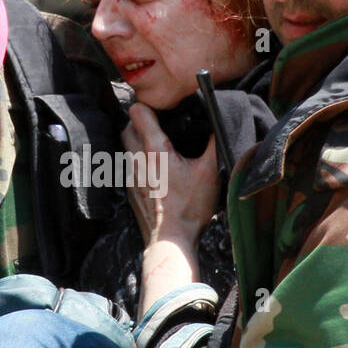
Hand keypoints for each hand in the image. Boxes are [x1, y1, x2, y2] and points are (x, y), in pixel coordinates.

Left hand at [121, 102, 220, 247]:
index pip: (138, 111)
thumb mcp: (210, 172)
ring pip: (126, 146)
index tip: (164, 111)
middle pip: (128, 126)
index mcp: (155, 149)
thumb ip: (214, 144)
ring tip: (160, 146)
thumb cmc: (189, 208)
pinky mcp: (129, 189)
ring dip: (138, 141)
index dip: (150, 106)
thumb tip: (220, 124)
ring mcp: (130, 175)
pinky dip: (139, 160)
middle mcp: (137, 158)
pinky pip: (129, 165)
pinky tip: (156, 169)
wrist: (169, 241)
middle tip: (162, 125)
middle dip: (141, 121)